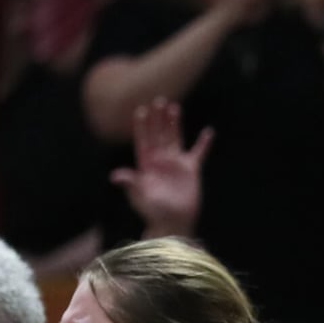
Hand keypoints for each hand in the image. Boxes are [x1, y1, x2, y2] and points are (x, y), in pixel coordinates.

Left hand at [111, 97, 211, 237]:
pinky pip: (198, 153)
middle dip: (158, 118)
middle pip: (159, 134)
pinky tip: (208, 131)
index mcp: (146, 164)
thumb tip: (115, 176)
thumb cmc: (153, 211)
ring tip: (174, 107)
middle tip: (159, 100)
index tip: (141, 110)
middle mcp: (160, 160)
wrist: (173, 222)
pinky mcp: (191, 170)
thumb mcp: (140, 196)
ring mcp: (176, 164)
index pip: (143, 140)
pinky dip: (203, 143)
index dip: (142, 126)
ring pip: (175, 138)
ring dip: (175, 124)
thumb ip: (130, 183)